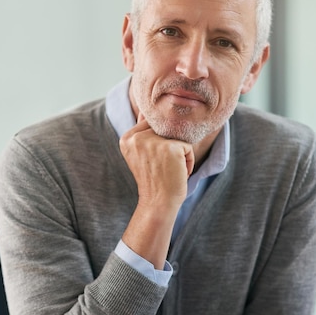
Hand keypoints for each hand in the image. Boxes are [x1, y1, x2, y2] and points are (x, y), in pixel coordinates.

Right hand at [119, 114, 194, 268]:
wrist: (158, 203)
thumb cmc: (154, 180)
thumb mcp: (141, 154)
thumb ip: (143, 133)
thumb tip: (148, 111)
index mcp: (127, 138)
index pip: (150, 124)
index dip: (159, 143)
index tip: (154, 163)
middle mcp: (136, 137)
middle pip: (165, 129)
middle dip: (170, 148)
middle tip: (162, 168)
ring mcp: (153, 142)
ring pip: (177, 137)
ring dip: (180, 154)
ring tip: (170, 170)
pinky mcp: (170, 148)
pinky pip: (188, 147)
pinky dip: (188, 161)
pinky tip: (178, 173)